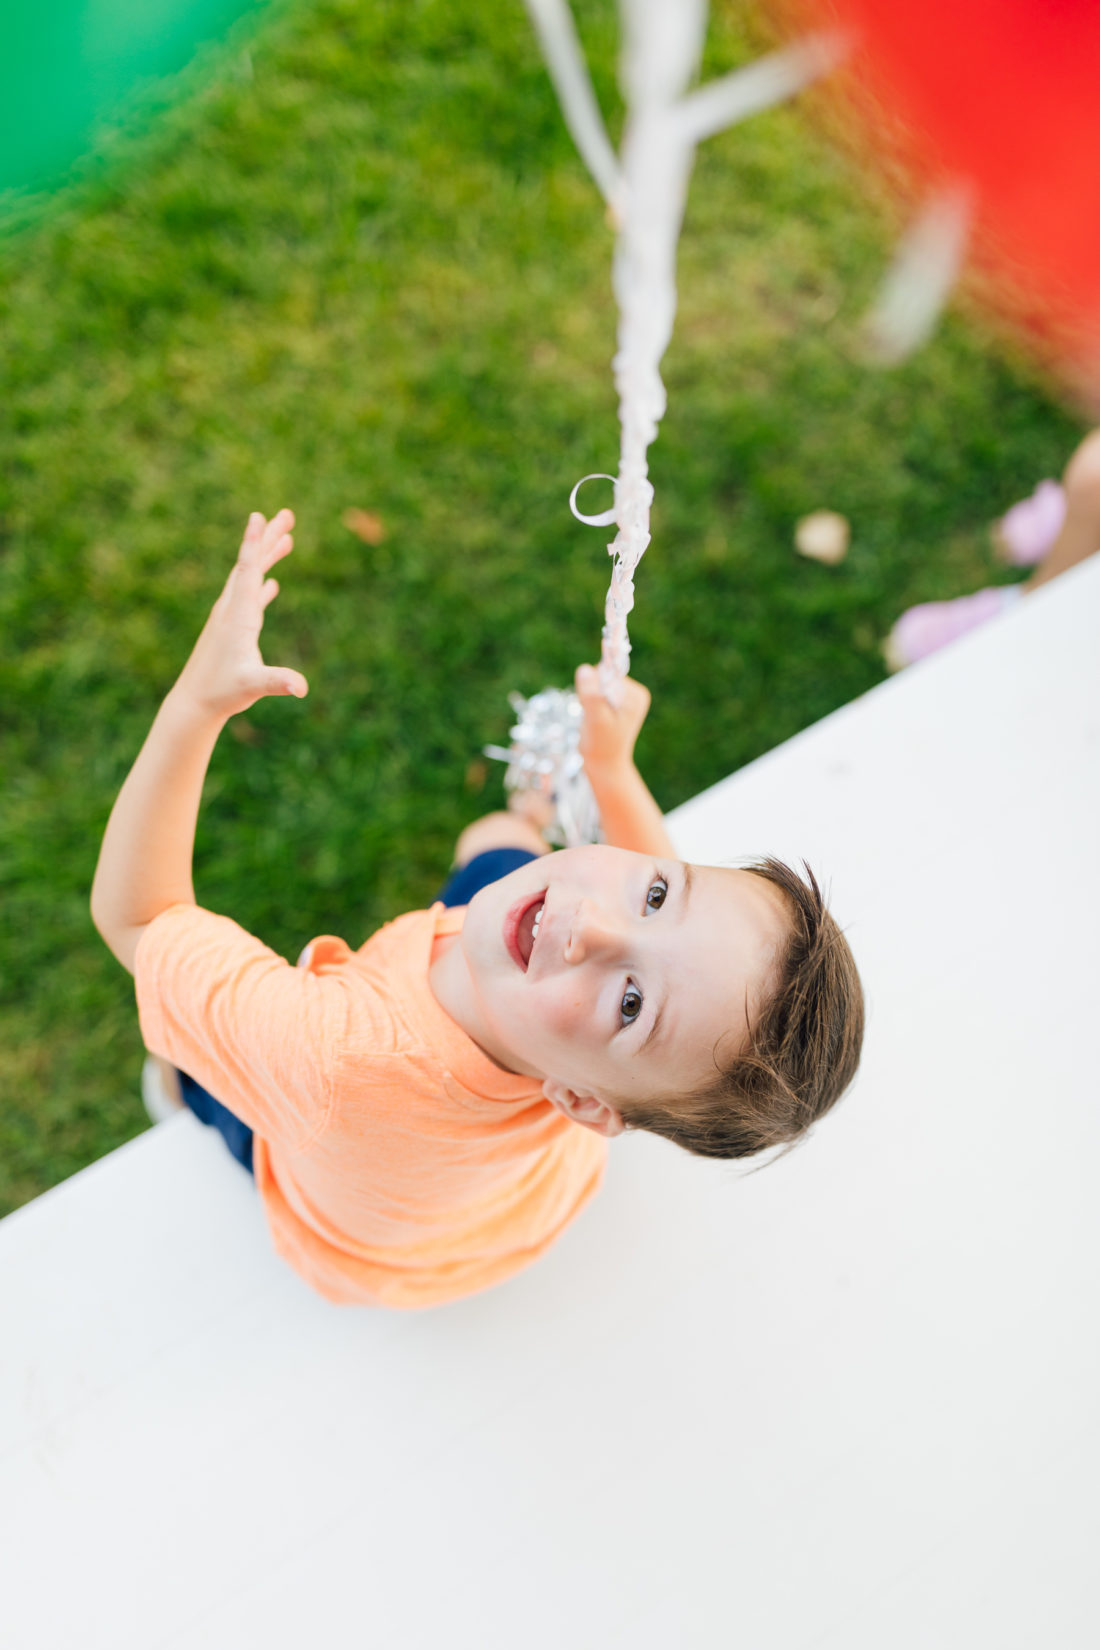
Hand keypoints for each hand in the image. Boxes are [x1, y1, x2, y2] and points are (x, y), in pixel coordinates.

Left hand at [176, 510, 308, 718]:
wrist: (195, 702)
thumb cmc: (223, 693)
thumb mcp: (253, 686)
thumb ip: (277, 682)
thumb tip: (301, 687)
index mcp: (239, 616)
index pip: (247, 570)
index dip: (254, 543)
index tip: (259, 515)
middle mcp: (231, 610)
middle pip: (250, 565)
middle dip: (268, 538)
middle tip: (287, 514)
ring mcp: (229, 618)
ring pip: (249, 578)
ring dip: (267, 556)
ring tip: (286, 538)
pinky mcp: (231, 629)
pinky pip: (249, 598)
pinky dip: (262, 585)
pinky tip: (273, 584)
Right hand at [574, 663, 650, 777]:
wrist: (604, 764)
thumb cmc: (602, 745)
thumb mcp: (597, 720)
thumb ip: (592, 695)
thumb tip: (585, 668)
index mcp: (636, 695)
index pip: (608, 673)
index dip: (594, 688)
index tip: (596, 710)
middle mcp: (633, 692)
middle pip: (601, 675)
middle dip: (591, 694)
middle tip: (594, 717)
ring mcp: (623, 697)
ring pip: (595, 683)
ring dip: (588, 700)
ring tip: (594, 720)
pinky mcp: (613, 701)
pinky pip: (593, 691)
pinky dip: (588, 703)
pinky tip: (594, 719)